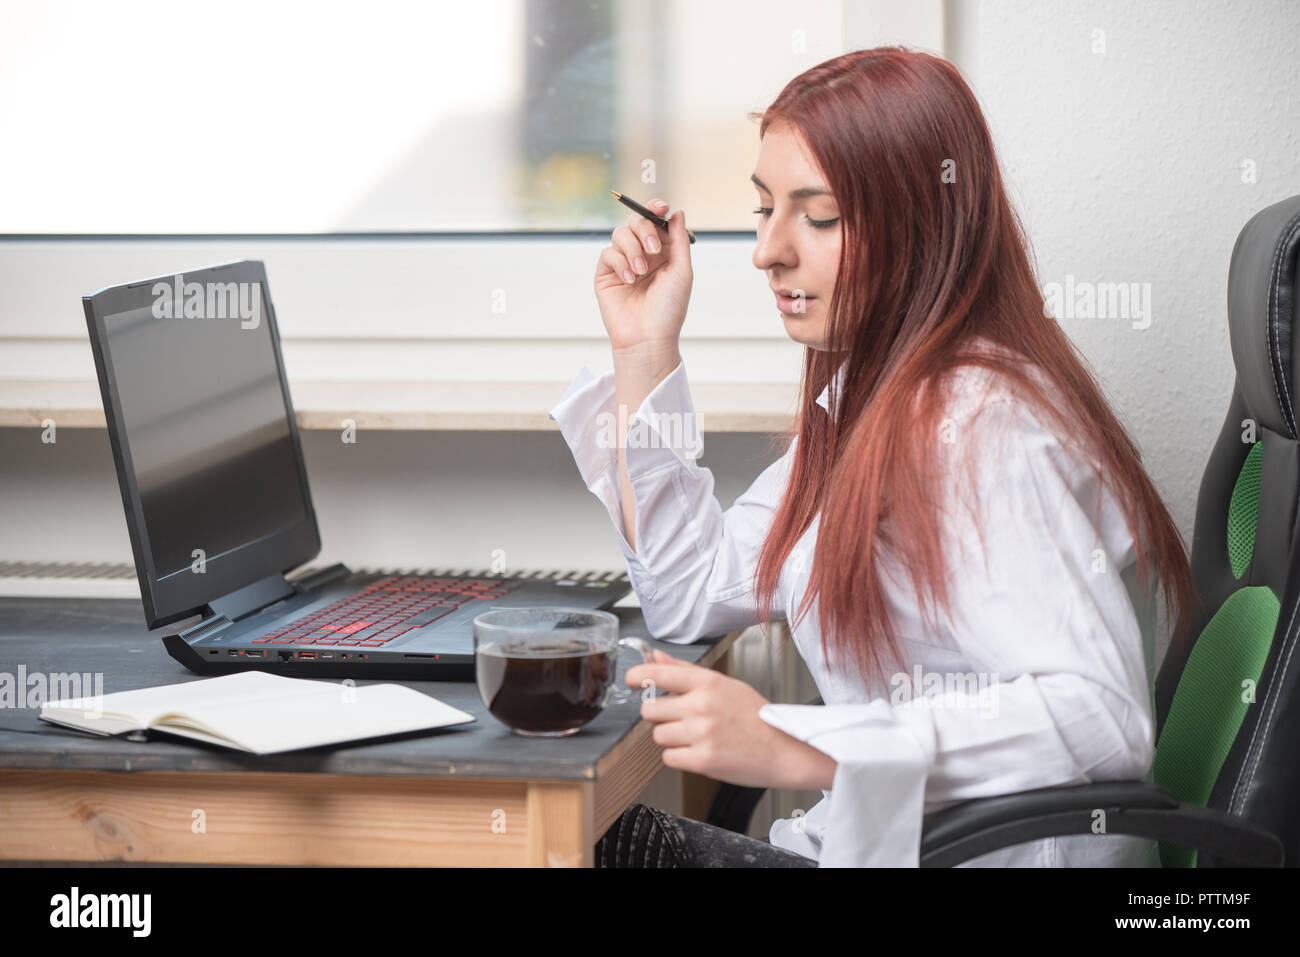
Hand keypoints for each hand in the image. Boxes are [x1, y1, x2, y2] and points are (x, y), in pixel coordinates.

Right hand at [594, 199, 693, 352]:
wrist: (648, 337)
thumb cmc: (668, 309)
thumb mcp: (681, 271)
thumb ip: (679, 240)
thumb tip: (677, 212)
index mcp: (663, 252)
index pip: (656, 221)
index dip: (656, 209)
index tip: (660, 207)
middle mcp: (642, 254)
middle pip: (636, 222)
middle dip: (644, 229)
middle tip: (652, 250)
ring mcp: (623, 263)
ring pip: (620, 234)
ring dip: (632, 249)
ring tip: (640, 272)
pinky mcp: (606, 274)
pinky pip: (608, 253)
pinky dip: (619, 263)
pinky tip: (628, 280)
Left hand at [625, 649, 837, 790]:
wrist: (784, 749)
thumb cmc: (756, 717)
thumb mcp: (724, 684)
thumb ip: (685, 672)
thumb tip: (654, 657)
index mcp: (708, 683)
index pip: (658, 674)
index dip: (636, 676)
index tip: (630, 679)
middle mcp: (702, 706)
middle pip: (649, 710)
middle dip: (658, 716)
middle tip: (678, 718)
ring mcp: (701, 734)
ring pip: (657, 735)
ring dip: (670, 738)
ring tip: (695, 737)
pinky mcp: (702, 760)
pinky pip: (668, 758)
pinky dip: (679, 757)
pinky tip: (699, 751)